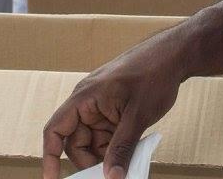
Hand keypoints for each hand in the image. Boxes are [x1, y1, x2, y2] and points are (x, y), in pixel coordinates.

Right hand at [43, 38, 186, 178]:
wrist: (173, 56)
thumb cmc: (153, 75)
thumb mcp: (137, 116)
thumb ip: (122, 148)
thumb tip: (111, 177)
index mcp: (84, 98)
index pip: (55, 130)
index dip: (50, 156)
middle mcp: (88, 103)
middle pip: (75, 142)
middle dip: (88, 162)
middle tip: (107, 176)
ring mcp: (101, 108)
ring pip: (93, 143)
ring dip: (104, 157)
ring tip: (123, 166)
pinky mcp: (114, 112)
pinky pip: (107, 137)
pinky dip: (115, 149)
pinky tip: (129, 156)